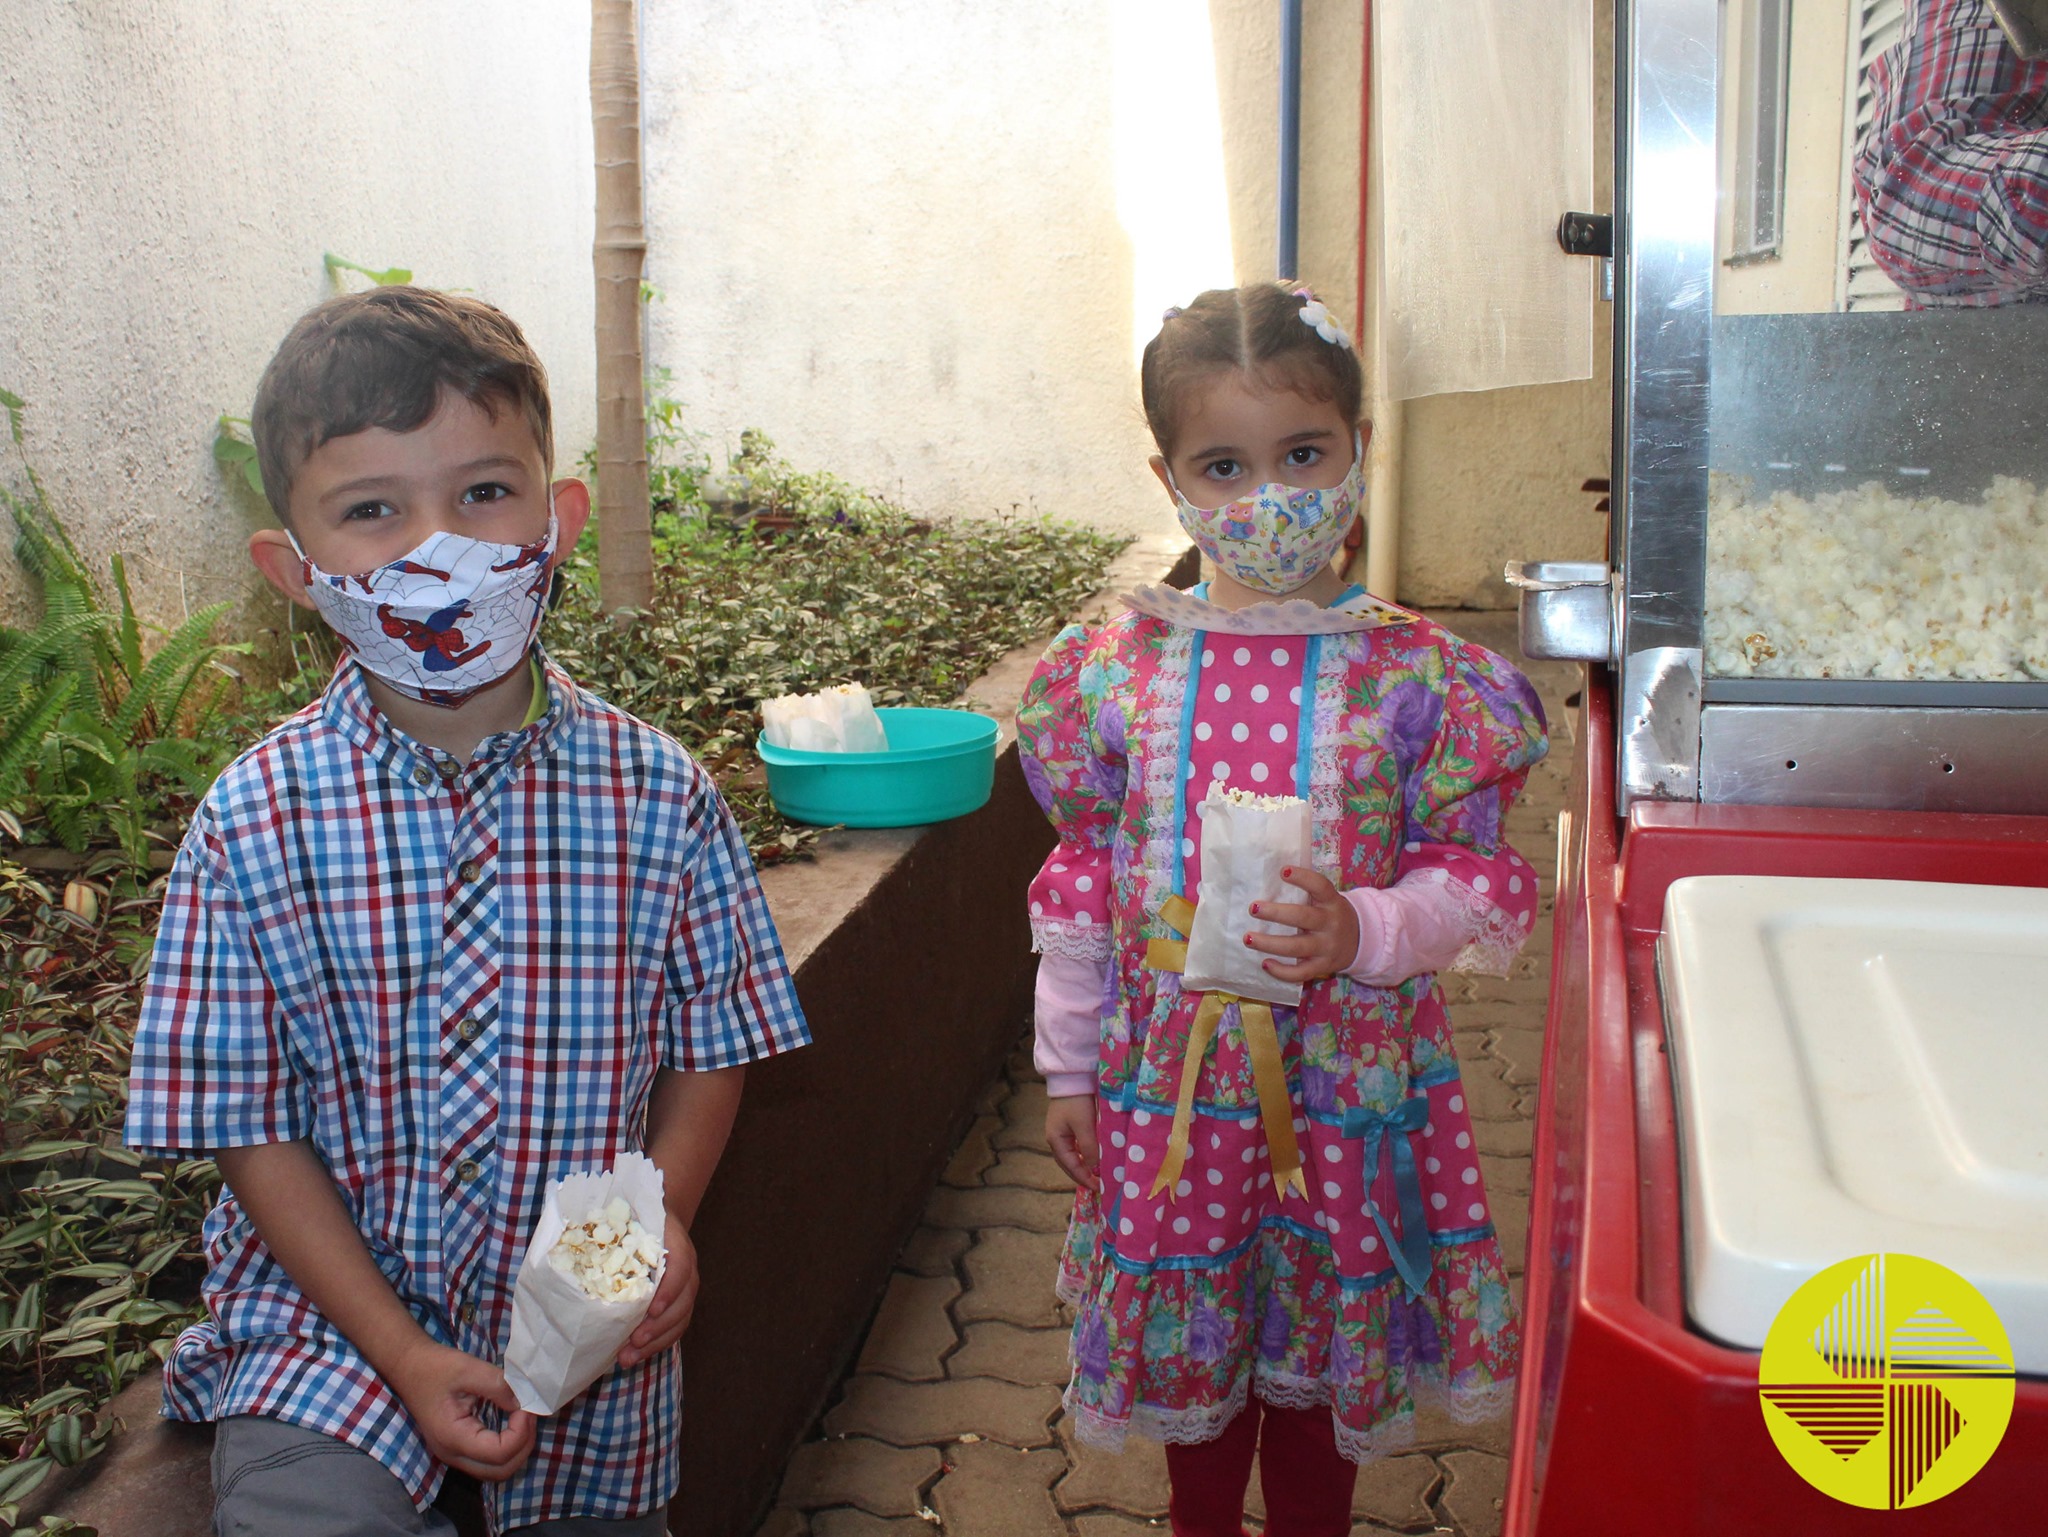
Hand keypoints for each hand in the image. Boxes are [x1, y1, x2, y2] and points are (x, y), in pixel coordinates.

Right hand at [389, 1340, 535, 1482]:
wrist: (409, 1367)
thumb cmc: (435, 1367)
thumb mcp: (469, 1368)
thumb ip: (498, 1386)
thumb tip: (524, 1401)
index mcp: (453, 1437)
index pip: (499, 1453)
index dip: (521, 1432)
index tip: (526, 1406)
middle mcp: (452, 1454)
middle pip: (500, 1471)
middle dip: (523, 1445)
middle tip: (529, 1414)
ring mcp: (453, 1454)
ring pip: (495, 1470)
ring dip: (516, 1449)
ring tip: (523, 1418)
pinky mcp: (457, 1447)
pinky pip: (488, 1460)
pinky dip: (507, 1447)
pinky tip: (512, 1423)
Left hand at [616, 1213, 697, 1370]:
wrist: (664, 1222)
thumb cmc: (642, 1221)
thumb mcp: (634, 1218)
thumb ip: (616, 1229)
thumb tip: (578, 1239)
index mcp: (678, 1245)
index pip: (680, 1270)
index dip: (668, 1292)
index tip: (651, 1310)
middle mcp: (688, 1269)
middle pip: (683, 1302)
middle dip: (658, 1327)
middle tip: (634, 1342)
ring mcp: (686, 1288)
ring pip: (680, 1319)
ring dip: (656, 1341)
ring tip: (629, 1357)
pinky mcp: (680, 1303)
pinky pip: (676, 1327)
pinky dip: (658, 1343)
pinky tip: (637, 1354)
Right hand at [1044, 1094, 1099, 1191]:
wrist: (1072, 1078)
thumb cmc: (1077, 1102)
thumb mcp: (1084, 1126)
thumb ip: (1090, 1148)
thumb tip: (1095, 1169)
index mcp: (1056, 1141)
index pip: (1070, 1167)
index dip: (1084, 1178)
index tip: (1098, 1187)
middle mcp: (1056, 1140)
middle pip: (1069, 1164)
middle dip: (1082, 1176)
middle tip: (1098, 1185)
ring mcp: (1061, 1133)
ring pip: (1073, 1157)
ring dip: (1084, 1167)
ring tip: (1097, 1175)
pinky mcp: (1069, 1127)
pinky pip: (1076, 1148)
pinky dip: (1085, 1156)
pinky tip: (1094, 1159)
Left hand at [1245, 866, 1359, 983]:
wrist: (1361, 940)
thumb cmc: (1330, 914)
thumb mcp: (1327, 899)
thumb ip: (1307, 891)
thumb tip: (1268, 877)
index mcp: (1331, 902)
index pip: (1320, 885)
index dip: (1303, 878)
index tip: (1282, 871)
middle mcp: (1330, 923)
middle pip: (1302, 917)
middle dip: (1276, 913)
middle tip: (1253, 908)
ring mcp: (1327, 947)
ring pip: (1297, 947)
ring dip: (1270, 943)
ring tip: (1248, 938)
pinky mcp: (1322, 966)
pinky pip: (1301, 973)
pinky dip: (1282, 971)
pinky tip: (1265, 963)